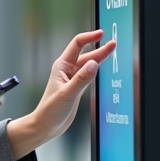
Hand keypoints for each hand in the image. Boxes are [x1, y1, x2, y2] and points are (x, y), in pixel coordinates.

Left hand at [8, 30, 115, 159]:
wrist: (46, 126)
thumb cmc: (49, 111)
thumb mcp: (67, 93)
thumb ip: (81, 79)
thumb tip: (94, 64)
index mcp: (61, 66)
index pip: (77, 45)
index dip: (89, 38)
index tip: (101, 34)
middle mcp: (67, 70)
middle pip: (86, 55)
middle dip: (99, 48)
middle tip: (113, 44)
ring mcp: (72, 79)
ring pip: (88, 65)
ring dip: (100, 58)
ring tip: (112, 51)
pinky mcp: (76, 88)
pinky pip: (89, 75)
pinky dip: (97, 71)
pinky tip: (103, 67)